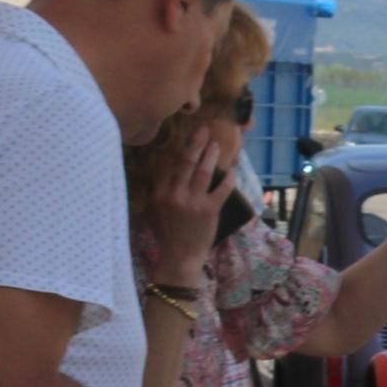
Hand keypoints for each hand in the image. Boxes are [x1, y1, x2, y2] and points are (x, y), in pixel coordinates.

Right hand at [141, 116, 229, 285]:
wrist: (179, 256)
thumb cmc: (167, 235)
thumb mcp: (154, 211)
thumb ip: (159, 191)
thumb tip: (164, 171)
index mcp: (159, 193)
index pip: (169, 165)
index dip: (179, 149)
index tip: (185, 137)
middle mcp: (174, 194)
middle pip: (185, 163)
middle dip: (195, 144)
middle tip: (203, 130)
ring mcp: (192, 202)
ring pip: (203, 172)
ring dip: (211, 156)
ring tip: (216, 145)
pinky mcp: (208, 210)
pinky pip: (221, 189)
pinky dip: (228, 178)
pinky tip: (232, 170)